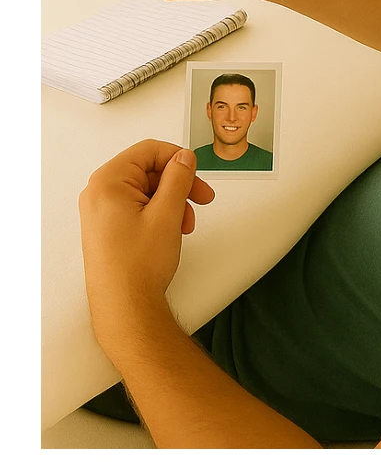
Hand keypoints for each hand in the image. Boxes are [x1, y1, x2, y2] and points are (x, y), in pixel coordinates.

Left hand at [79, 141, 214, 357]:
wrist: (124, 310)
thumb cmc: (138, 267)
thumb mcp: (167, 213)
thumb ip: (178, 177)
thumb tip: (183, 157)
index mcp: (107, 182)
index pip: (148, 150)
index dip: (177, 158)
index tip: (196, 173)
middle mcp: (98, 194)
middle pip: (147, 170)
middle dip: (178, 185)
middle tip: (200, 199)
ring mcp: (100, 214)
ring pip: (145, 190)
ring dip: (172, 202)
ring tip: (185, 224)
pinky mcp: (106, 229)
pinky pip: (137, 207)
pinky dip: (159, 214)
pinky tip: (172, 231)